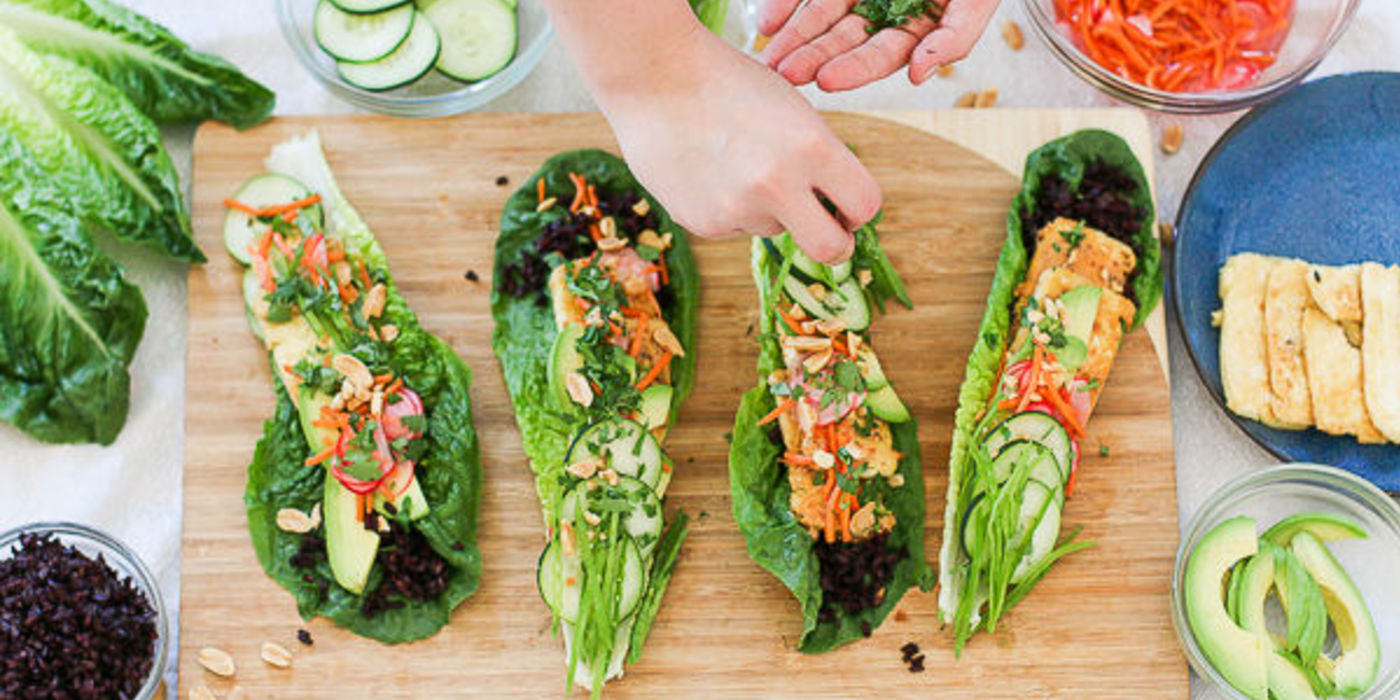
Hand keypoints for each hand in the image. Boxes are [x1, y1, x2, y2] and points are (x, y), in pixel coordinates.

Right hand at [600, 29, 880, 262]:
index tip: (848, 208)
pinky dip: (730, 207)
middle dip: (837, 244)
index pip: (865, 205)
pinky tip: (709, 171)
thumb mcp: (792, 110)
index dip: (859, 209)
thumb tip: (835, 205)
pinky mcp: (704, 223)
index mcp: (811, 146)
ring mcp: (738, 209)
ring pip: (775, 229)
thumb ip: (819, 158)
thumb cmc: (728, 83)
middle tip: (828, 231)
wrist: (654, 76)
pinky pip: (735, 226)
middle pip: (832, 249)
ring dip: (768, 209)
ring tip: (736, 163)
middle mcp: (778, 184)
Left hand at [758, 0, 1001, 90]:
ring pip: (820, 17)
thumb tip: (921, 74)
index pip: (883, 54)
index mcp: (919, 23)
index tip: (826, 79)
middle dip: (814, 58)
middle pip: (845, 40)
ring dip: (794, 38)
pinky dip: (784, 6)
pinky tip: (766, 23)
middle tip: (786, 72)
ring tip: (770, 57)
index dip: (855, 69)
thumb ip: (955, 35)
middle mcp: (886, 8)